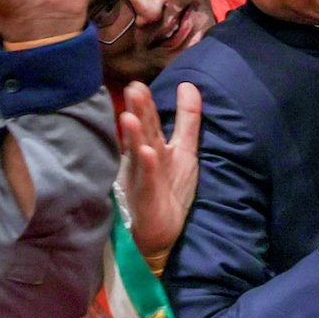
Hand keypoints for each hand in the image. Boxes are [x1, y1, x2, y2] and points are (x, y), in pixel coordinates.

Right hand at [118, 81, 200, 266]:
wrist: (162, 234)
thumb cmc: (170, 189)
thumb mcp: (185, 150)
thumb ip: (187, 119)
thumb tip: (188, 85)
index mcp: (153, 148)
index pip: (151, 122)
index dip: (146, 105)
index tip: (138, 83)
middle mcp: (145, 160)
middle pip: (143, 132)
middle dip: (139, 112)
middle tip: (132, 89)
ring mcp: (143, 178)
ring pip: (140, 153)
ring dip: (136, 136)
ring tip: (130, 117)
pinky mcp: (148, 196)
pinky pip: (148, 179)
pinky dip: (147, 166)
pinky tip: (147, 153)